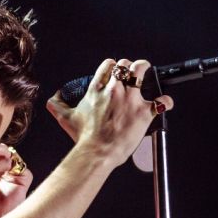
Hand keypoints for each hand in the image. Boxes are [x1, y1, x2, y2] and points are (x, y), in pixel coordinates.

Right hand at [46, 58, 173, 165]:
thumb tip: (53, 99)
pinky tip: (164, 102)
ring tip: (147, 75)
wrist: (97, 152)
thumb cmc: (85, 138)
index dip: (113, 66)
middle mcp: (114, 90)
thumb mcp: (66, 119)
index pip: (108, 66)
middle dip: (129, 67)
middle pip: (125, 65)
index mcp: (97, 90)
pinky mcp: (143, 112)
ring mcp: (130, 100)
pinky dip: (165, 101)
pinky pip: (161, 101)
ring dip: (145, 70)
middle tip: (131, 75)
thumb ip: (57, 106)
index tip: (114, 72)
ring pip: (141, 70)